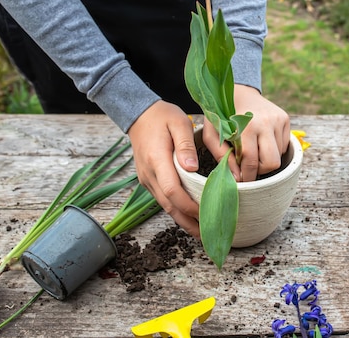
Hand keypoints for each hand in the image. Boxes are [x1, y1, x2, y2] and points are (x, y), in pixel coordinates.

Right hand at [127, 100, 199, 236]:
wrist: (139, 115)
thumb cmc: (162, 116)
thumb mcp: (179, 123)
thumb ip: (185, 145)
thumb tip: (192, 167)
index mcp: (157, 160)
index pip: (173, 190)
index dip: (190, 205)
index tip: (207, 213)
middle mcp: (149, 174)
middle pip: (169, 205)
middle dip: (189, 222)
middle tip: (209, 234)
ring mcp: (147, 179)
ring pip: (165, 206)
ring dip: (183, 221)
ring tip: (203, 232)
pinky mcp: (149, 181)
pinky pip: (163, 200)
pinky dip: (177, 211)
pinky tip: (191, 217)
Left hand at [203, 84, 289, 181]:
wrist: (237, 91)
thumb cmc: (221, 115)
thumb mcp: (213, 134)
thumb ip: (222, 156)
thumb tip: (237, 178)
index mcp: (247, 126)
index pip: (252, 161)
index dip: (247, 175)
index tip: (242, 180)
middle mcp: (266, 122)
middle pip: (272, 162)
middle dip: (261, 170)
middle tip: (250, 167)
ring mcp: (278, 119)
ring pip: (279, 155)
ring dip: (266, 159)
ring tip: (254, 150)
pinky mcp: (285, 118)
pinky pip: (284, 145)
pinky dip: (273, 149)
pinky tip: (261, 141)